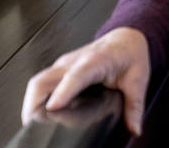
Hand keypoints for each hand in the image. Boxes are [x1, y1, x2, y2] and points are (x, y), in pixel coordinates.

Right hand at [21, 27, 149, 135]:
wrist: (126, 39)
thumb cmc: (130, 55)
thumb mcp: (138, 80)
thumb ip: (135, 106)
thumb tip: (134, 129)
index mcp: (96, 61)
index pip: (76, 75)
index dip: (63, 91)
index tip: (53, 107)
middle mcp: (74, 61)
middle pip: (45, 80)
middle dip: (34, 103)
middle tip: (33, 126)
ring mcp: (64, 65)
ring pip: (38, 82)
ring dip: (31, 103)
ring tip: (31, 124)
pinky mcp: (59, 69)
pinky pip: (40, 83)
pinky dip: (35, 99)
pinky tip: (37, 114)